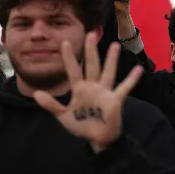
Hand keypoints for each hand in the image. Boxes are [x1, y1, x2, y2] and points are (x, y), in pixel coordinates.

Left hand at [33, 33, 142, 149]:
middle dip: (91, 50)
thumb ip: (51, 105)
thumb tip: (36, 93)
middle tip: (91, 34)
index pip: (73, 70)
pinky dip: (131, 79)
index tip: (64, 42)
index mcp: (79, 89)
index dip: (68, 57)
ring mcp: (105, 92)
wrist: (97, 139)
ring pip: (108, 72)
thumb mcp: (63, 116)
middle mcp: (93, 86)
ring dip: (111, 59)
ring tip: (115, 45)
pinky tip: (138, 69)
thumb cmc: (81, 126)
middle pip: (92, 65)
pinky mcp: (115, 100)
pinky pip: (124, 88)